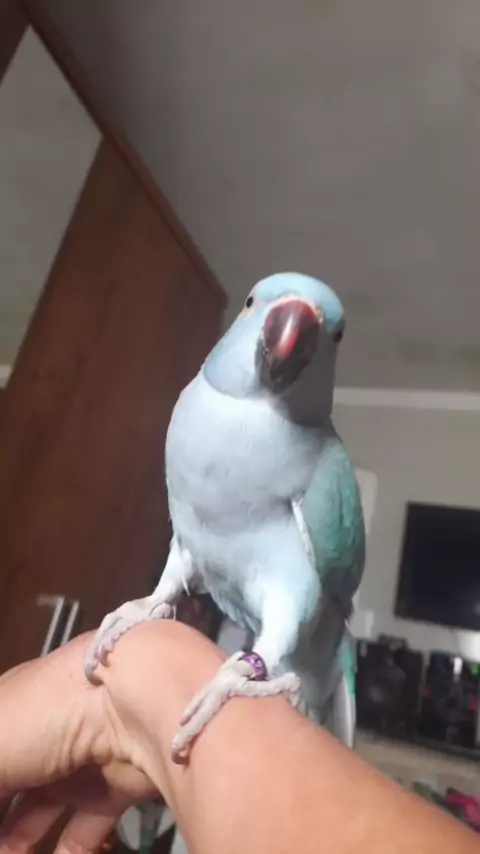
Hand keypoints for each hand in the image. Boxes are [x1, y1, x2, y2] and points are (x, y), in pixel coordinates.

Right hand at [0, 622, 224, 852]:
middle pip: (12, 786)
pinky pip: (82, 834)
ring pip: (41, 814)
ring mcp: (79, 764)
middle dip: (1, 819)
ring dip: (20, 842)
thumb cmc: (54, 709)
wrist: (136, 703)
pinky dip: (64, 853)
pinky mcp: (113, 791)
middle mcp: (44, 737)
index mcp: (12, 712)